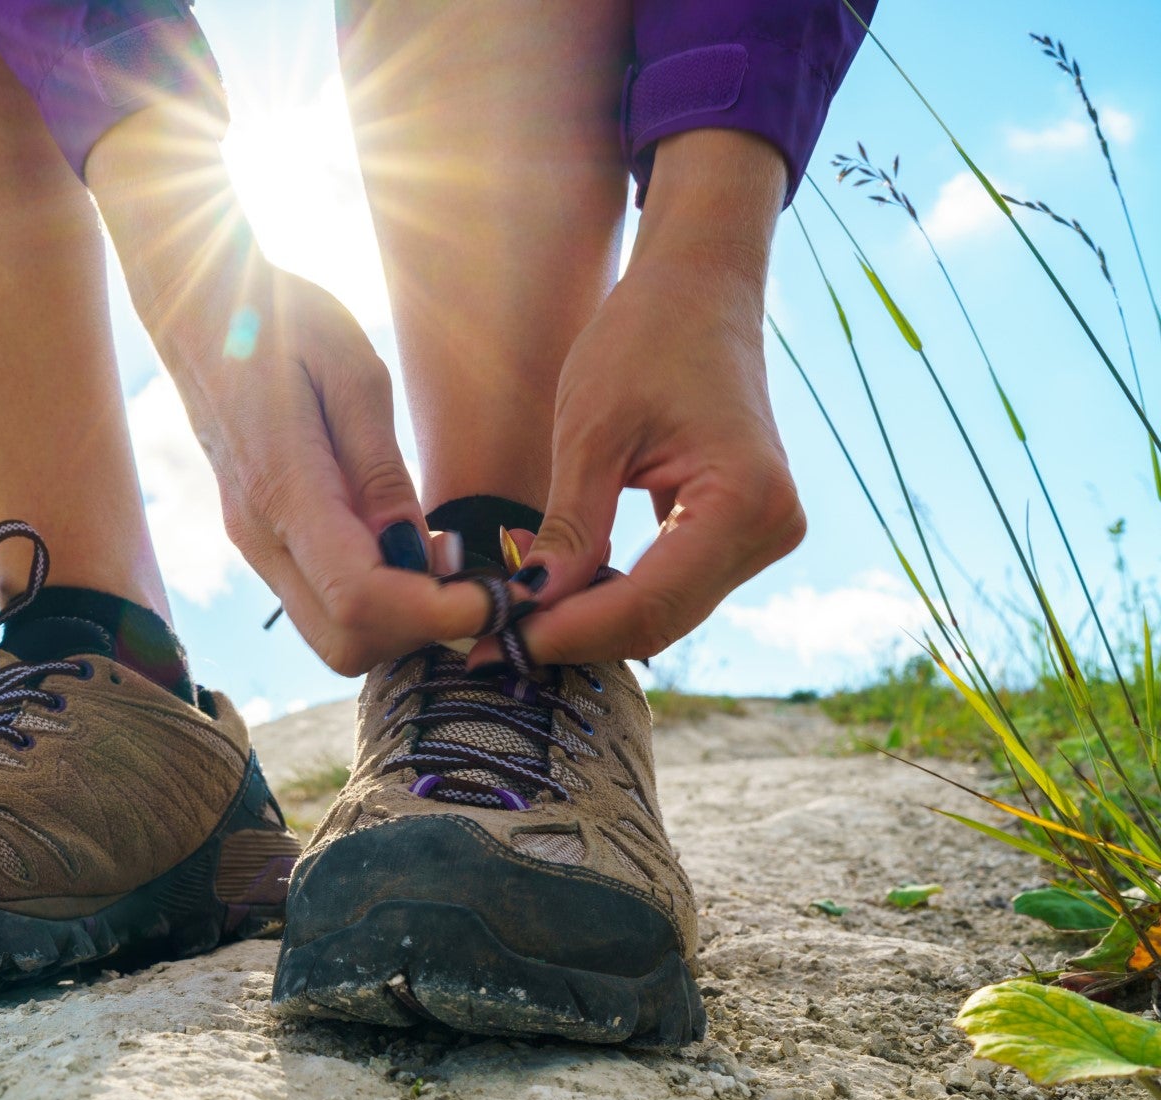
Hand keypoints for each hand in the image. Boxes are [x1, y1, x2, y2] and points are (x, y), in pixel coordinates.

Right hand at [89, 109, 487, 673]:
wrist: (200, 311)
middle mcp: (261, 536)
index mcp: (284, 490)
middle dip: (421, 631)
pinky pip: (322, 606)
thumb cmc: (281, 320)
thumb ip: (382, 468)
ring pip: (332, 637)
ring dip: (399, 622)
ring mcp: (255, 546)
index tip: (496, 593)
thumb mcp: (352, 369)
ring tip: (442, 561)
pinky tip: (406, 551)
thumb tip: (415, 550)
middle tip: (471, 579)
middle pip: (347, 644)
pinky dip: (375, 603)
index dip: (437, 615)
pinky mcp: (262, 544)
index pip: (362, 600)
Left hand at [489, 130, 806, 667]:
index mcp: (745, 501)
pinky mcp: (740, 529)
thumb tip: (533, 607)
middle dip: (575, 637)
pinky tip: (552, 597)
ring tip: (509, 625)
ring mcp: (764, 533)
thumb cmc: (644, 337)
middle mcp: (772, 529)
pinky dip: (613, 596)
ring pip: (666, 612)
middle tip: (488, 648)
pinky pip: (672, 585)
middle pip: (660, 620)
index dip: (570, 633)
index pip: (649, 604)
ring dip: (590, 623)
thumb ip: (571, 527)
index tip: (496, 643)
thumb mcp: (591, 430)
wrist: (699, 288)